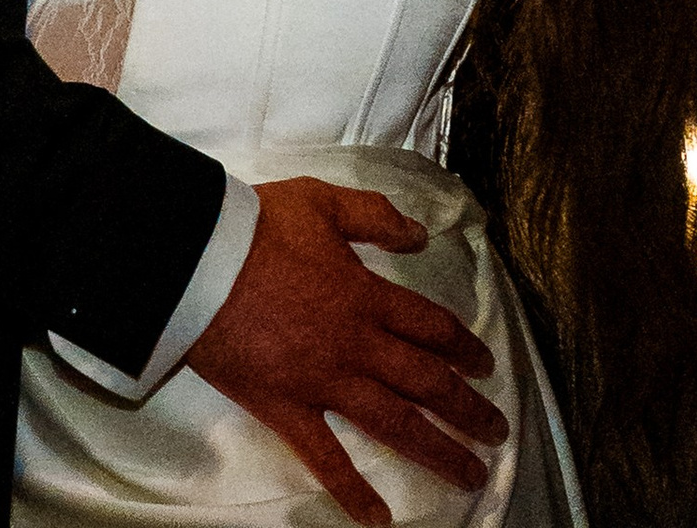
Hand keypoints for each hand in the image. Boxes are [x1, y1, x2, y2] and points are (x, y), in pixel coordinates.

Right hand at [187, 175, 504, 525]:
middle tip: (497, 431)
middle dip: (467, 408)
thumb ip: (374, 215)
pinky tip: (378, 518)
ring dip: (437, 450)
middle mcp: (357, 345)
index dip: (463, 347)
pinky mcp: (288, 410)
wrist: (199, 263)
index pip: (430, 327)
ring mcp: (325, 383)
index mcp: (366, 295)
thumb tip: (419, 234)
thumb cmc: (257, 227)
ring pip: (395, 423)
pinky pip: (326, 458)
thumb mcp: (322, 201)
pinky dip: (353, 491)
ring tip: (470, 474)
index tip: (485, 366)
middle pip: (426, 382)